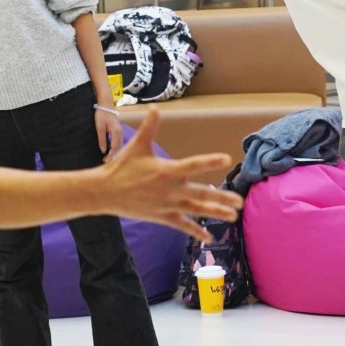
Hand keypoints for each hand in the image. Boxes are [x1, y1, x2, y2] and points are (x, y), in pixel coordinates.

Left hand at [95, 105, 124, 160]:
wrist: (105, 105)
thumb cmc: (102, 114)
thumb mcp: (99, 127)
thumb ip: (102, 139)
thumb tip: (103, 150)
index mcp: (116, 132)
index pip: (115, 147)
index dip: (111, 155)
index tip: (105, 160)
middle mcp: (120, 132)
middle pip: (119, 147)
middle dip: (113, 155)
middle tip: (106, 161)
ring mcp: (120, 131)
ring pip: (120, 144)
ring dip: (115, 151)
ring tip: (108, 157)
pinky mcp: (118, 130)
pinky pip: (119, 141)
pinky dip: (116, 147)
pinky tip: (111, 150)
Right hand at [97, 109, 240, 242]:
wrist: (105, 192)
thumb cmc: (122, 167)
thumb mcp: (137, 146)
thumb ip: (149, 127)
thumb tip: (155, 108)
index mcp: (167, 170)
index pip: (193, 164)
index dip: (210, 161)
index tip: (227, 159)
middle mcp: (171, 189)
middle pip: (201, 193)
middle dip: (222, 198)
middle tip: (240, 201)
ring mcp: (168, 205)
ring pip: (196, 210)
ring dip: (215, 213)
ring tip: (233, 216)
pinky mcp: (162, 217)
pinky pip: (183, 225)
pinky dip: (196, 232)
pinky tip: (210, 238)